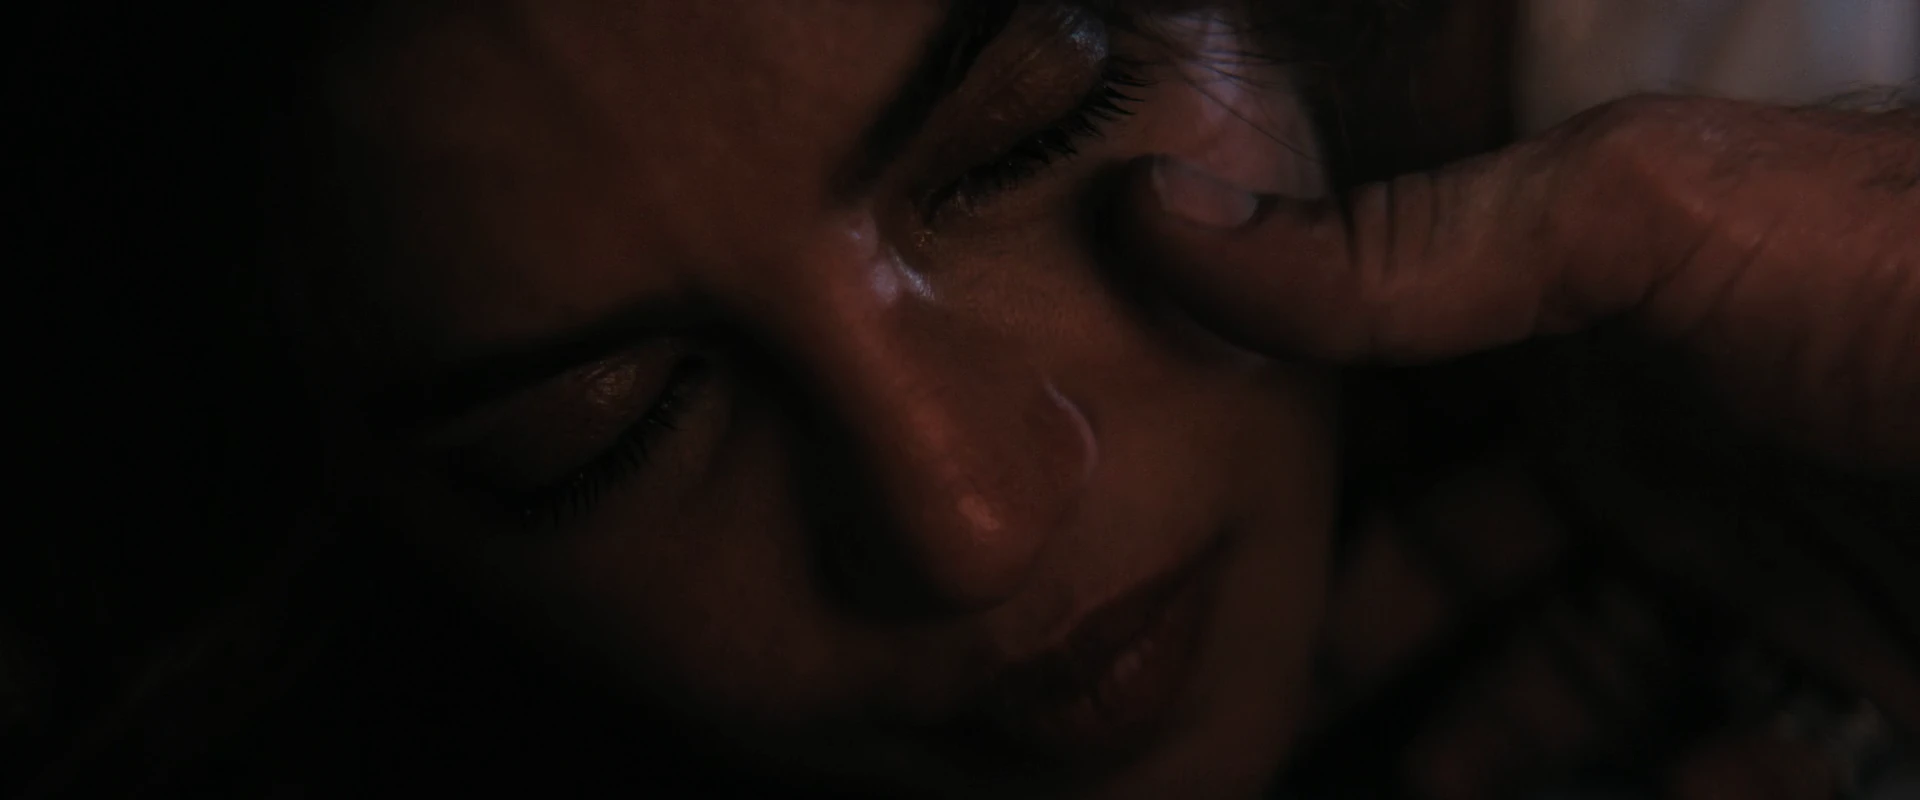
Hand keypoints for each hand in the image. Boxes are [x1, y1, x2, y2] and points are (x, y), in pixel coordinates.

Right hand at [1118, 94, 1919, 797]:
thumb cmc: (1906, 270)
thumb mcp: (1643, 219)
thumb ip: (1410, 245)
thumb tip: (1163, 221)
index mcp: (1591, 322)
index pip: (1401, 406)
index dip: (1294, 475)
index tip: (1183, 558)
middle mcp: (1658, 443)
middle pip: (1465, 567)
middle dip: (1364, 643)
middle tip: (1246, 721)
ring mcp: (1760, 564)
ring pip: (1579, 681)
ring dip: (1487, 744)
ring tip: (1402, 790)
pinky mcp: (1856, 669)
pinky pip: (1734, 758)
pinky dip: (1673, 789)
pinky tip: (1618, 799)